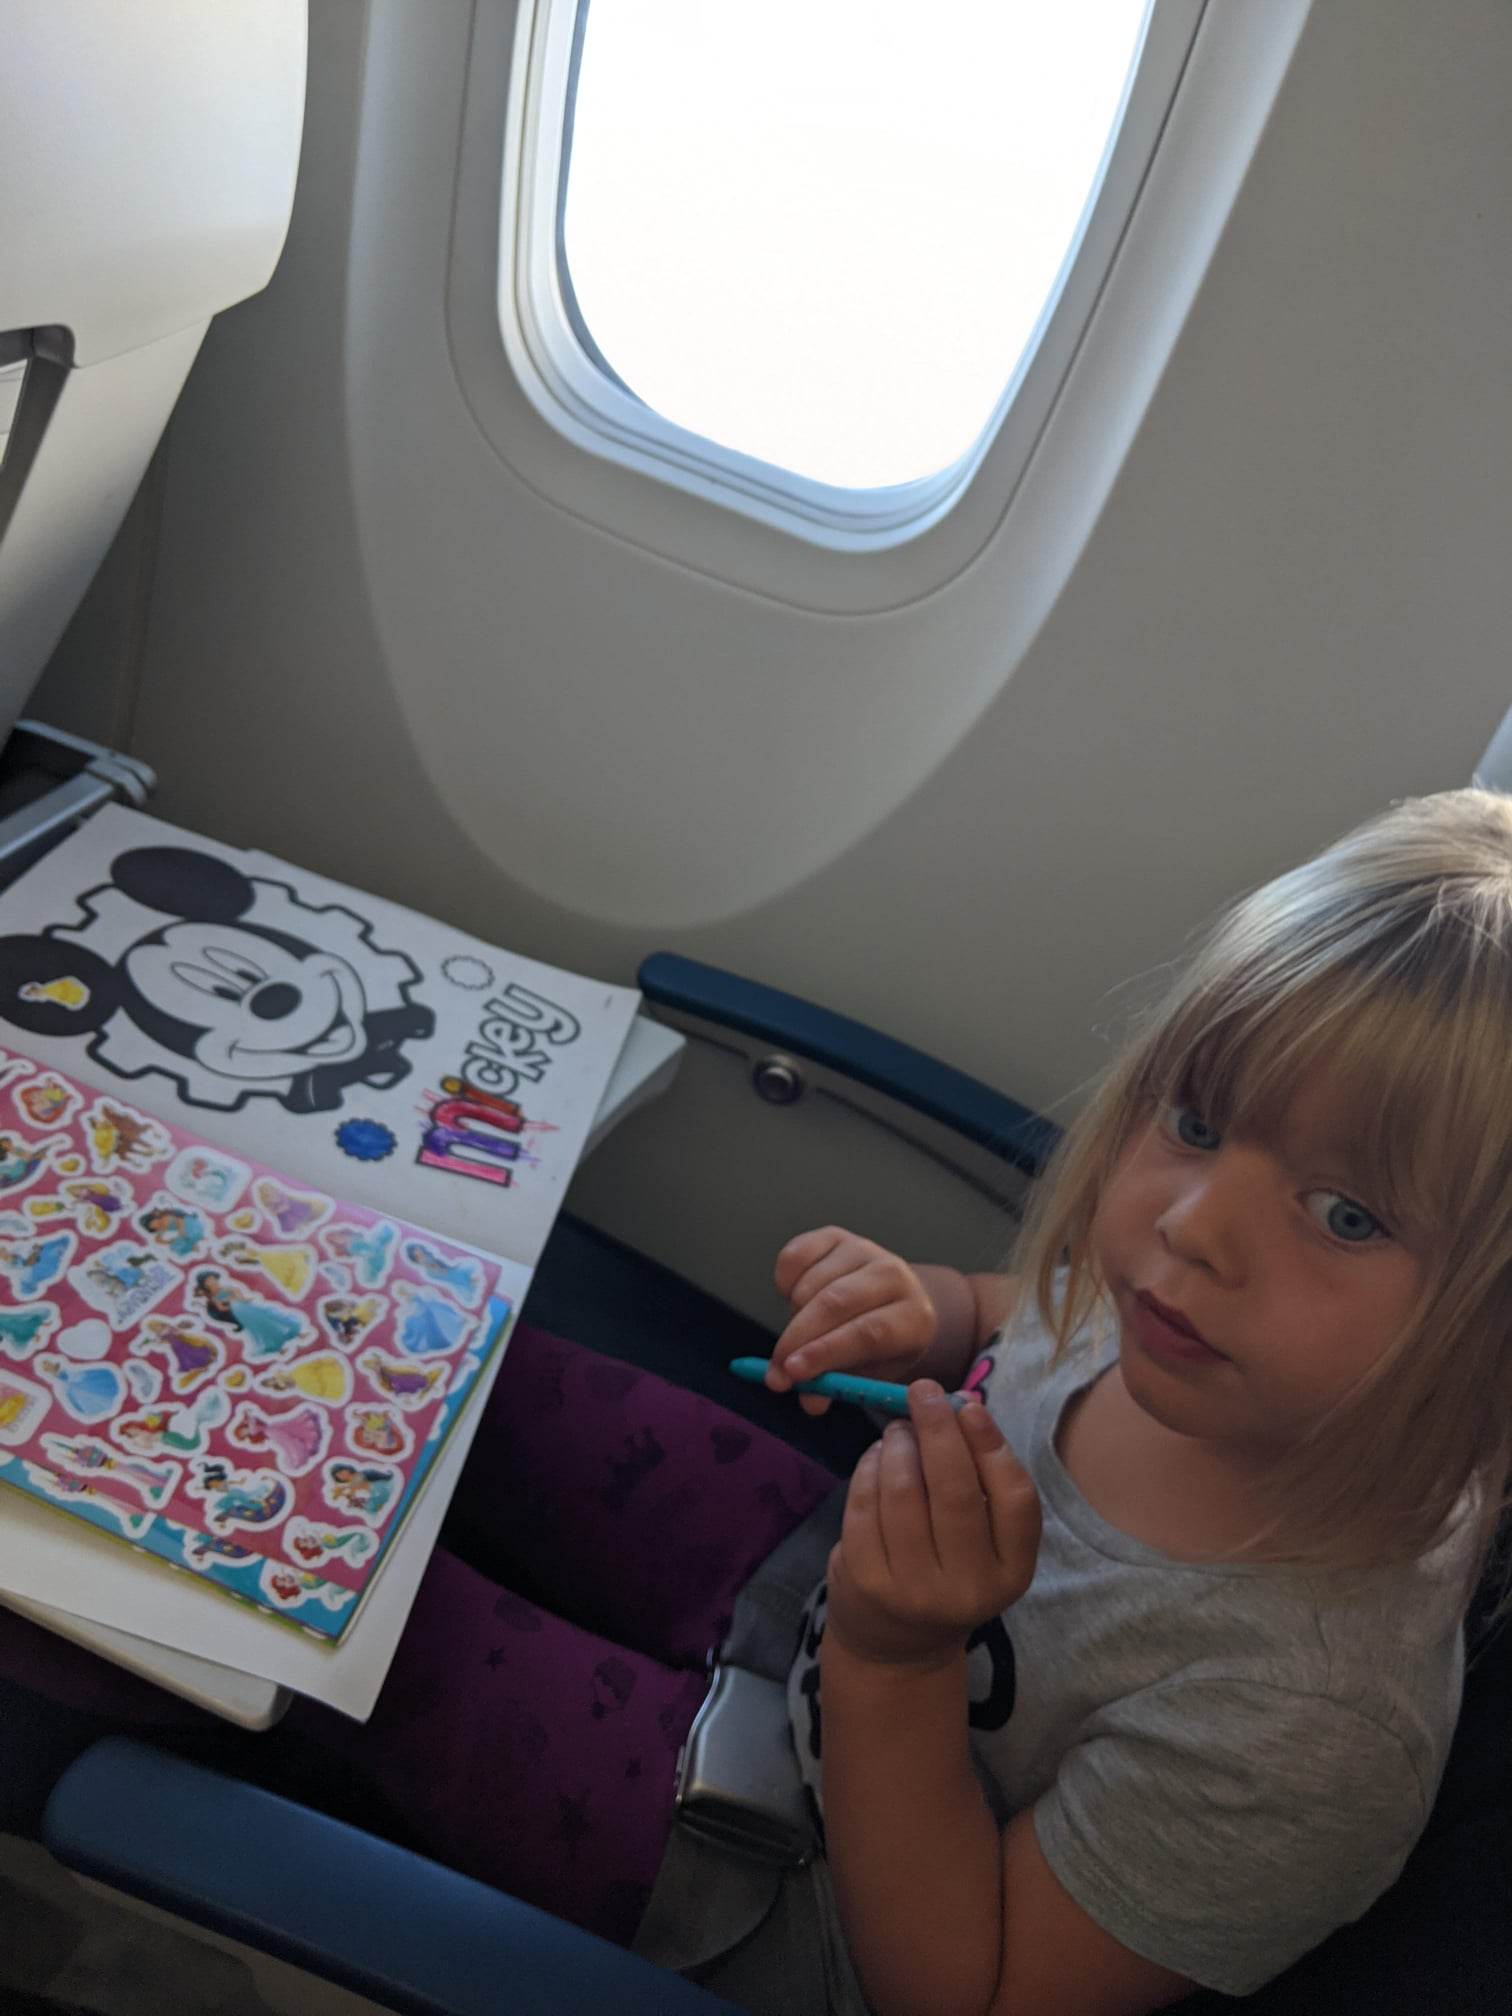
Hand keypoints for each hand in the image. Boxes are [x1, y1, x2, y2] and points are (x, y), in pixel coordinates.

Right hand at [768, 1226, 936, 1415]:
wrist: (891, 1301)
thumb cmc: (880, 1345)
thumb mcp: (869, 1374)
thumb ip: (838, 1385)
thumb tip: (808, 1401)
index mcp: (914, 1316)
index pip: (869, 1333)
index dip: (826, 1353)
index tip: (792, 1374)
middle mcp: (893, 1275)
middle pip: (835, 1304)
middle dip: (797, 1339)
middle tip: (775, 1371)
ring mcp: (863, 1250)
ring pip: (810, 1284)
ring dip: (792, 1316)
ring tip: (800, 1334)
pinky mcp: (836, 1235)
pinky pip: (793, 1257)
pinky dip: (783, 1284)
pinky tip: (795, 1299)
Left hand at [824, 1381, 1040, 1669]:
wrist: (897, 1644)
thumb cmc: (948, 1568)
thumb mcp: (983, 1541)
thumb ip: (980, 1481)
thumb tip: (962, 1404)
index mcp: (1012, 1573)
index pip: (1016, 1500)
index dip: (993, 1446)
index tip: (971, 1404)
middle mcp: (968, 1588)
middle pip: (955, 1490)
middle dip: (937, 1428)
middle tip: (924, 1390)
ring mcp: (914, 1589)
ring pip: (903, 1490)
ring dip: (899, 1444)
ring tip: (899, 1428)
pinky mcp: (866, 1581)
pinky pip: (865, 1504)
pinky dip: (870, 1467)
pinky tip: (878, 1456)